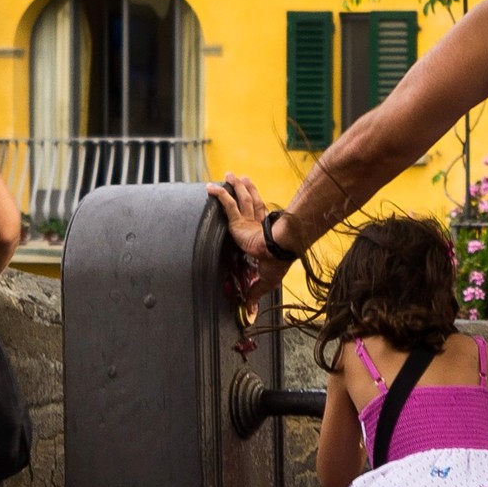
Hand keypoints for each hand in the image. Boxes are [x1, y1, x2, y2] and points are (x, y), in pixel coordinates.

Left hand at [207, 175, 275, 306]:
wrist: (278, 252)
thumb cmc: (277, 264)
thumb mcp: (265, 280)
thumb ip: (255, 291)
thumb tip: (249, 311)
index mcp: (264, 236)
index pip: (260, 218)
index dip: (257, 208)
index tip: (254, 198)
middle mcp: (257, 224)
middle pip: (250, 202)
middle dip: (245, 189)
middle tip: (240, 178)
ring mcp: (248, 220)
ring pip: (240, 199)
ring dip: (235, 186)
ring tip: (230, 175)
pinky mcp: (239, 220)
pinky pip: (226, 204)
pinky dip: (219, 195)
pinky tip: (210, 188)